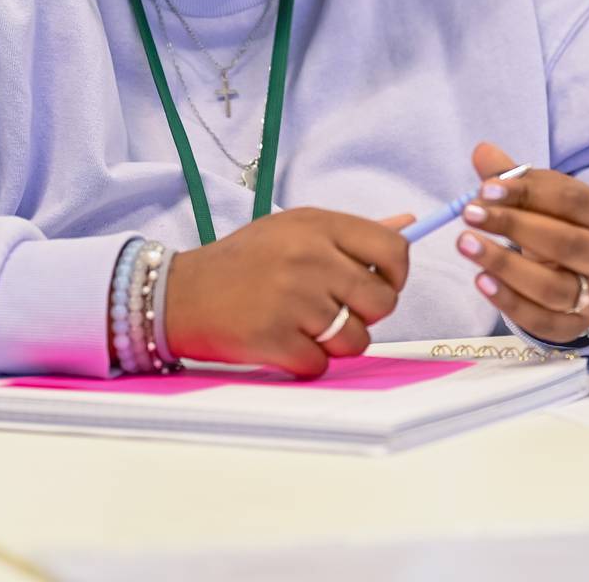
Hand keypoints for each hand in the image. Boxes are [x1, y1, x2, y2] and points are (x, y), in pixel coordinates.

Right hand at [165, 208, 412, 376]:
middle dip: (366, 315)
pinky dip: (306, 362)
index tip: (378, 285)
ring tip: (305, 328)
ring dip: (336, 344)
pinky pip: (321, 365)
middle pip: (382, 302)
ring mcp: (292, 299)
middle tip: (335, 311)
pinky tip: (283, 344)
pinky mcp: (273, 338)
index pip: (394, 250)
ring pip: (356, 340)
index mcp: (318, 225)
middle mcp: (309, 257)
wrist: (178, 293)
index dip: (396, 275)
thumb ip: (353, 233)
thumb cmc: (245, 262)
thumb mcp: (294, 230)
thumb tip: (410, 223)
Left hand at [455, 142, 588, 343]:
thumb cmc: (570, 227)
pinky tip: (480, 280)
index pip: (573, 201)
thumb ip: (519, 178)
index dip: (528, 193)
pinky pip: (541, 321)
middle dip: (513, 226)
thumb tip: (481, 151)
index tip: (485, 188)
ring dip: (505, 265)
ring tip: (466, 243)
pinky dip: (509, 302)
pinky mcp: (577, 329)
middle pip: (565, 243)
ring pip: (553, 287)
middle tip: (469, 213)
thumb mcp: (554, 200)